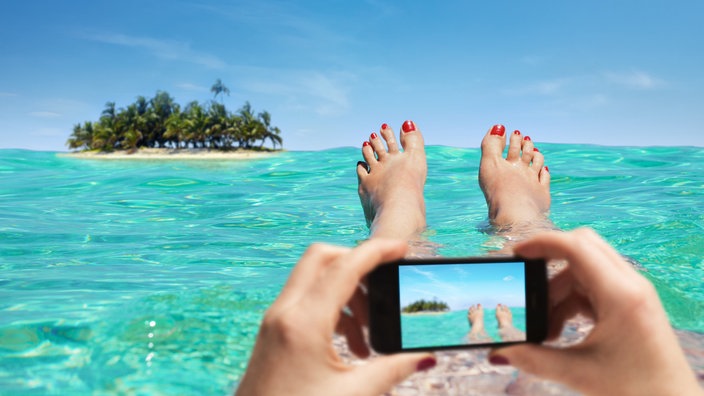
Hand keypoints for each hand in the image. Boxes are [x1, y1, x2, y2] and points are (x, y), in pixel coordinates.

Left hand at [236, 239, 435, 395]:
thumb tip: (424, 357)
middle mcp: (284, 312)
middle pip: (322, 258)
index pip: (344, 267)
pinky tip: (349, 344)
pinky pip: (304, 300)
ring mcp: (274, 320)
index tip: (400, 248)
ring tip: (367, 334)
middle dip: (357, 263)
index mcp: (303, 323)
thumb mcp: (353, 395)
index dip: (376, 252)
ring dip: (346, 293)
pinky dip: (330, 308)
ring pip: (313, 279)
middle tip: (383, 286)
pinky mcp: (272, 332)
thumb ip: (393, 370)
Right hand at [491, 228, 701, 395]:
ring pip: (584, 270)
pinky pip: (593, 287)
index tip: (516, 253)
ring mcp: (633, 292)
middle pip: (581, 249)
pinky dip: (571, 301)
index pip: (576, 246)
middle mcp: (630, 285)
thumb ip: (534, 360)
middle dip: (548, 265)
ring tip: (545, 330)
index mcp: (621, 295)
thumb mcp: (579, 373)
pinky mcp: (631, 303)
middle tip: (525, 284)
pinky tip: (560, 331)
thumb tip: (499, 353)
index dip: (542, 243)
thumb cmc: (638, 391)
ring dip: (558, 292)